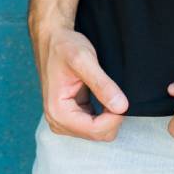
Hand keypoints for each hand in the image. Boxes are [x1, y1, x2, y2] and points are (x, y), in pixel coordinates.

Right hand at [33, 25, 128, 140]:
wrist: (52, 38)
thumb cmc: (64, 46)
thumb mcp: (84, 60)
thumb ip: (102, 84)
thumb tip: (121, 107)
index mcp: (58, 111)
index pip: (95, 130)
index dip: (115, 117)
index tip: (122, 98)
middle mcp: (57, 121)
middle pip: (98, 135)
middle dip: (112, 117)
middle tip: (115, 92)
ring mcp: (63, 121)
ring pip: (98, 132)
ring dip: (108, 116)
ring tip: (107, 91)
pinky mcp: (70, 117)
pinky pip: (95, 125)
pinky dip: (104, 114)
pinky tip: (103, 96)